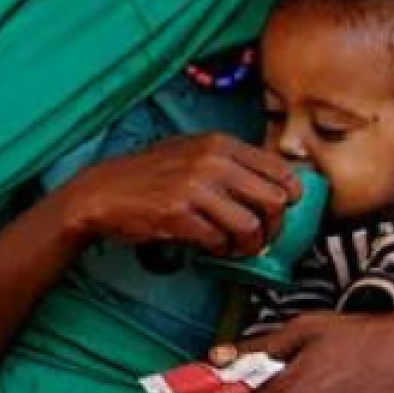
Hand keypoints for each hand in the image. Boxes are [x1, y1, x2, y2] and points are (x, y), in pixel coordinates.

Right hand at [63, 133, 300, 258]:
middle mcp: (211, 161)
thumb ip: (229, 163)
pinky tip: (210, 246)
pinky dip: (219, 249)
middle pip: (274, 200)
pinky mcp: (179, 214)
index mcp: (219, 143)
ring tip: (236, 247)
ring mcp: (194, 187)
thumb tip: (272, 187)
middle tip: (262, 236)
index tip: (284, 211)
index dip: (290, 197)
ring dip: (247, 245)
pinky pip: (218, 240)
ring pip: (250, 226)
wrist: (103, 191)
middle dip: (273, 227)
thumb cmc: (148, 175)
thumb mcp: (191, 152)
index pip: (280, 170)